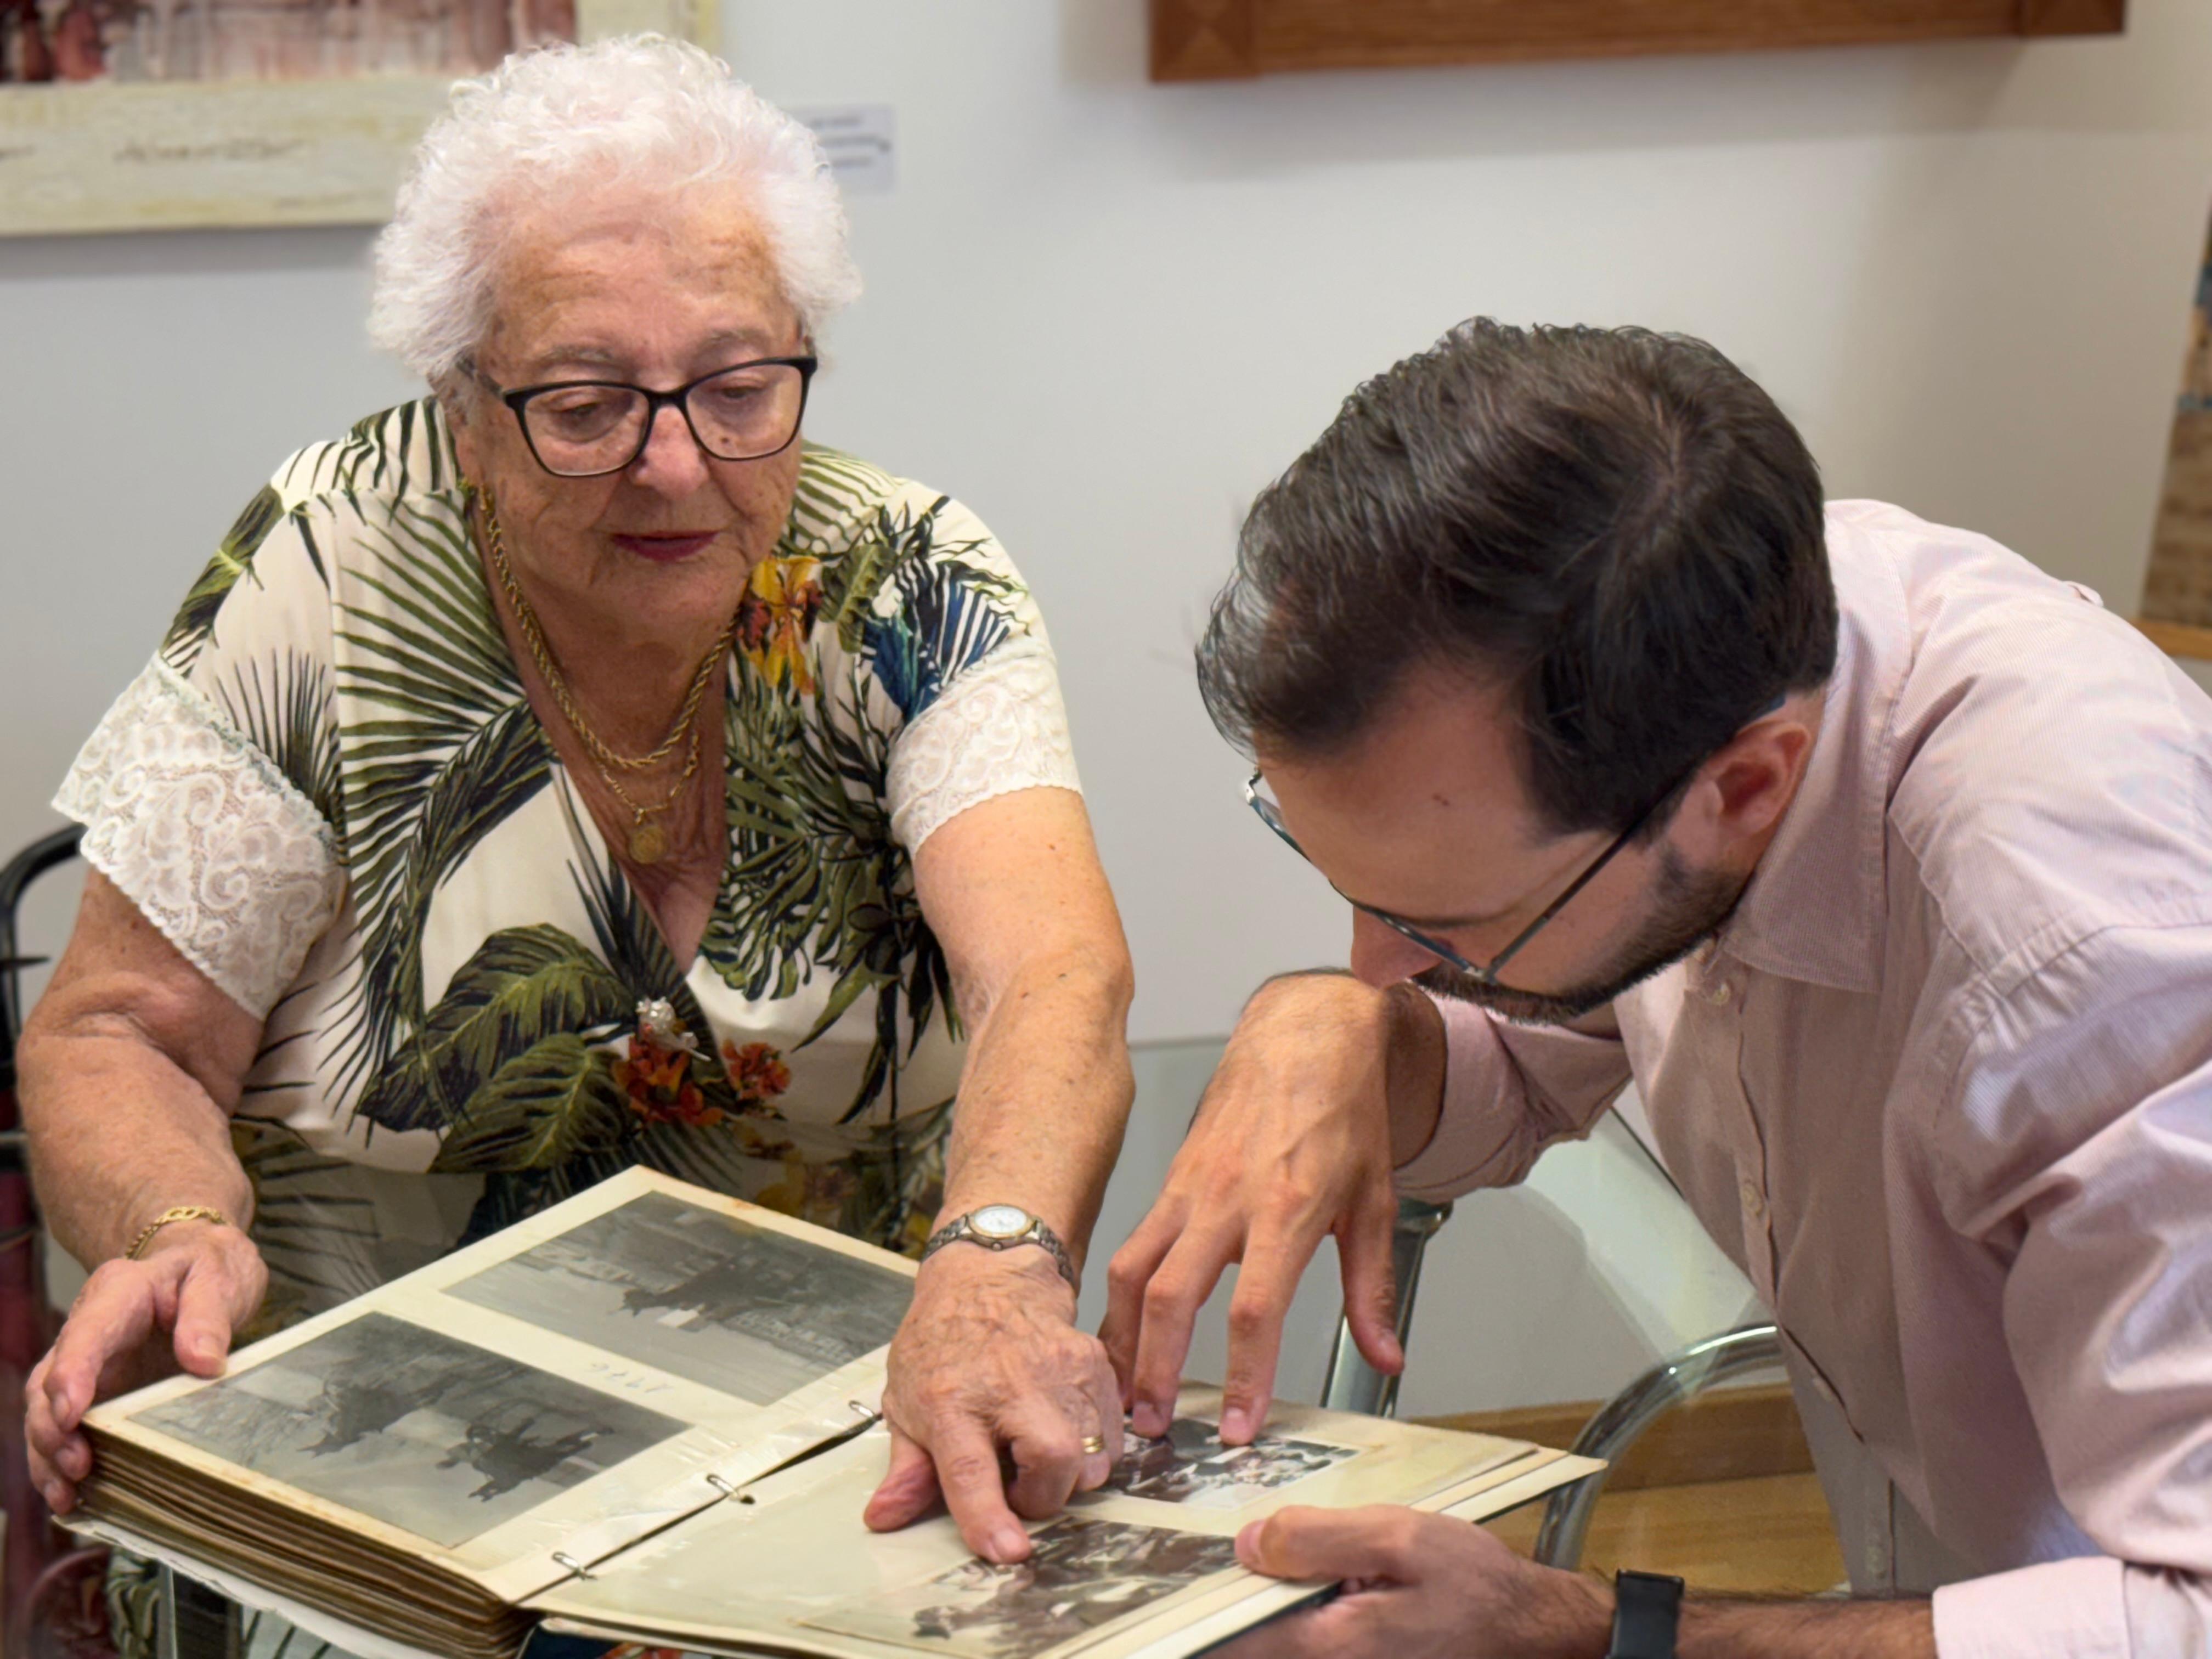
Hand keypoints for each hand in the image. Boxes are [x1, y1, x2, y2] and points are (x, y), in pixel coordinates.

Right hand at [26, 1220, 265, 1513]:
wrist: (201, 1266)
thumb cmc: (207, 1270)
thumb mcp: (218, 1279)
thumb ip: (209, 1315)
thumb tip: (203, 1362)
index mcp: (117, 1292)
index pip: (85, 1334)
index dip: (72, 1376)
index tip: (70, 1414)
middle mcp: (88, 1329)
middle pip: (49, 1380)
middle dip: (53, 1428)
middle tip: (77, 1466)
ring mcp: (87, 1363)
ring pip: (46, 1411)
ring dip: (49, 1455)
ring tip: (65, 1496)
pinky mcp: (95, 1390)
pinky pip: (65, 1427)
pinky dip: (60, 1462)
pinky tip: (70, 1498)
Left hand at [867, 1244, 1122, 1562]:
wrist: (989, 1278)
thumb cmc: (943, 1343)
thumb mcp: (906, 1402)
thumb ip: (906, 1469)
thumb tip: (885, 1517)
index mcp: (951, 1399)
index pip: (971, 1468)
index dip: (988, 1515)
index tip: (1007, 1550)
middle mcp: (1011, 1382)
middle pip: (1053, 1460)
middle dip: (1044, 1497)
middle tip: (1018, 1486)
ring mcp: (1060, 1370)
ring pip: (1091, 1455)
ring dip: (1068, 1476)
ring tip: (1035, 1452)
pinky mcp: (1094, 1364)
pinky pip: (1112, 1433)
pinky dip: (1091, 1449)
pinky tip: (1060, 1429)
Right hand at [1102, 975, 1426, 1444]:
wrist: (1303, 1037)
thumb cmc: (1342, 1115)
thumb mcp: (1376, 1201)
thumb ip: (1372, 1288)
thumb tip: (1387, 1359)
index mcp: (1287, 1209)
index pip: (1255, 1308)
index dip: (1245, 1373)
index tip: (1240, 1427)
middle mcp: (1228, 1200)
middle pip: (1173, 1296)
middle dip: (1156, 1369)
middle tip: (1153, 1429)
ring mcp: (1190, 1187)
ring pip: (1134, 1271)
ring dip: (1122, 1340)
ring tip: (1121, 1396)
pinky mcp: (1169, 1180)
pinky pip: (1131, 1245)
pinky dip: (1117, 1298)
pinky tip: (1117, 1336)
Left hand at [1218, 1506, 1611, 1658]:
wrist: (1529, 1630)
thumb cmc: (1477, 1588)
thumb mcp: (1400, 1538)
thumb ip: (1320, 1538)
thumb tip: (1250, 1543)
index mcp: (1329, 1647)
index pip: (1231, 1640)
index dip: (1197, 1605)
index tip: (1174, 1574)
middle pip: (1245, 1643)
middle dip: (1229, 1600)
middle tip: (1224, 1555)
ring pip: (1272, 1642)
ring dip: (1260, 1606)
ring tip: (1266, 1559)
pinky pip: (1300, 1640)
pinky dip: (1289, 1614)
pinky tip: (1303, 1580)